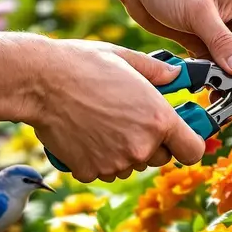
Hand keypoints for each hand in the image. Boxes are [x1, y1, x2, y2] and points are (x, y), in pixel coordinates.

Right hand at [26, 39, 204, 182]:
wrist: (39, 81)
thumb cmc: (83, 65)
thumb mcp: (127, 59)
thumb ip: (158, 72)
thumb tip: (174, 75)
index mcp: (159, 119)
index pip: (192, 150)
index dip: (188, 144)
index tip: (179, 137)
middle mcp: (142, 146)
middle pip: (161, 158)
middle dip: (151, 143)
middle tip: (130, 120)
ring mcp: (115, 163)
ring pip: (130, 165)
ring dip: (123, 151)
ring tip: (103, 122)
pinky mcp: (90, 171)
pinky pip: (103, 170)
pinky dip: (96, 158)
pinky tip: (85, 133)